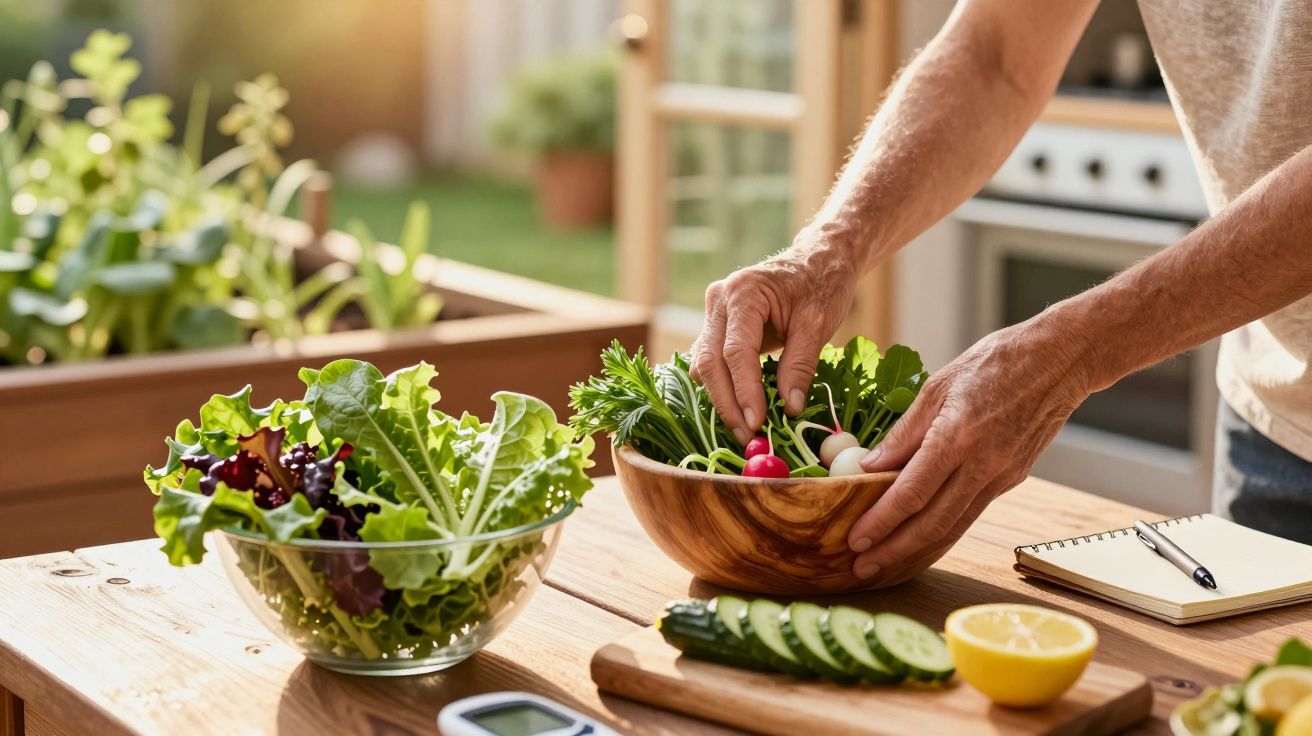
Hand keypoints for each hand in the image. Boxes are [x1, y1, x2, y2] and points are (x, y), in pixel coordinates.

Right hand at [689, 233, 858, 444]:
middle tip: (745, 435)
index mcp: (743, 292)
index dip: (744, 390)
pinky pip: (710, 361)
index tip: (756, 422)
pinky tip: (739, 408)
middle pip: (710, 361)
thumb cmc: (822, 285)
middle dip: (726, 402)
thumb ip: (800, 364)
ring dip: (721, 398)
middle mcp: (719, 300)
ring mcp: (714, 312)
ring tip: (744, 428)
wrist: (818, 261)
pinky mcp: (717, 326)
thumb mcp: (818, 324)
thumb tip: (788, 408)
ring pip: (704, 364)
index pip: (735, 351)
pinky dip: (722, 386)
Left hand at [846, 315, 1095, 581]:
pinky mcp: (1013, 479)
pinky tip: (920, 542)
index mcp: (958, 436)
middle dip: (893, 551)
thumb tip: (869, 465)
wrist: (1060, 361)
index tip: (855, 538)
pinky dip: (943, 533)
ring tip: (885, 565)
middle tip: (862, 568)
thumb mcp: (938, 385)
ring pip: (954, 526)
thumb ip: (904, 431)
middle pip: (932, 522)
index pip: (912, 492)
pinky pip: (971, 514)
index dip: (881, 521)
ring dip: (917, 552)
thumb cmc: (996, 362)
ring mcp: (1002, 476)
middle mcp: (982, 464)